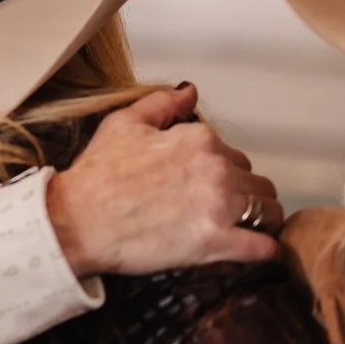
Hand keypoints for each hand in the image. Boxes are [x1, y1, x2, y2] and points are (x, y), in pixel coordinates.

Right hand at [46, 85, 282, 274]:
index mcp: (199, 138)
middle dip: (245, 196)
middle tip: (218, 212)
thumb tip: (190, 91)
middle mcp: (216, 167)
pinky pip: (263, 248)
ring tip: (240, 231)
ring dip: (259, 221)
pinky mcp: (217, 243)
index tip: (205, 188)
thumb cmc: (96, 175)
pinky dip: (265, 251)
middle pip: (257, 183)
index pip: (235, 156)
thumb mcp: (123, 125)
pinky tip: (255, 252)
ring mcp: (220, 206)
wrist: (75, 221)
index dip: (223, 173)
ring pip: (269, 211)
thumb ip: (162, 104)